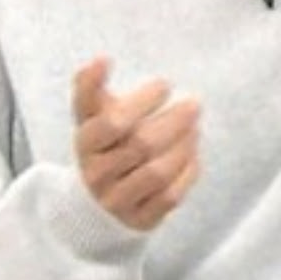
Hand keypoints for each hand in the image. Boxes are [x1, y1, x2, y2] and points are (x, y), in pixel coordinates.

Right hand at [71, 57, 201, 231]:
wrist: (92, 201)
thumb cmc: (101, 144)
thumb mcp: (89, 116)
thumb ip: (89, 87)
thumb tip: (101, 60)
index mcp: (86, 142)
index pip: (113, 123)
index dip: (142, 102)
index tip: (164, 84)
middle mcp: (98, 174)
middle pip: (141, 145)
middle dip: (174, 120)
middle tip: (193, 103)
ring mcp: (118, 200)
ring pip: (157, 172)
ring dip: (183, 145)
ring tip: (195, 127)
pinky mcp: (139, 220)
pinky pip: (170, 197)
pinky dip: (187, 171)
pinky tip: (192, 151)